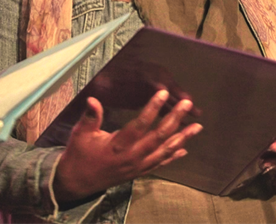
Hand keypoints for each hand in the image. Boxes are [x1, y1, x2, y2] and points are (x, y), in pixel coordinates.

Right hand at [53, 90, 201, 201]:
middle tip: (188, 104)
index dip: (152, 108)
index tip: (163, 93)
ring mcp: (138, 167)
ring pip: (164, 151)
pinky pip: (160, 164)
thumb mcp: (81, 134)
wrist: (78, 182)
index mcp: (117, 146)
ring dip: (182, 138)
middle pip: (158, 137)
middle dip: (174, 119)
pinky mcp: (139, 172)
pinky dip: (173, 156)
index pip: (139, 125)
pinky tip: (185, 149)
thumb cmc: (79, 154)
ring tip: (197, 127)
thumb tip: (92, 99)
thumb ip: (90, 117)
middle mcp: (131, 158)